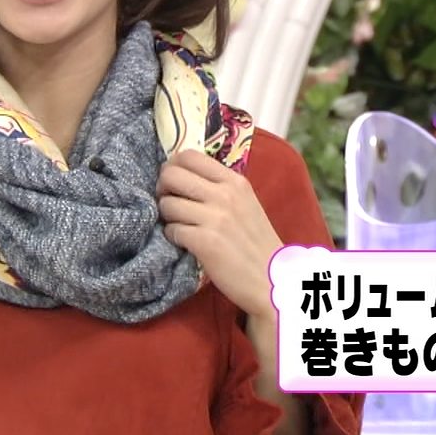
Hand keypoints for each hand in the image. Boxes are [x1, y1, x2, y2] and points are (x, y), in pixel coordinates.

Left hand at [157, 150, 282, 318]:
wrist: (272, 279)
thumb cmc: (256, 242)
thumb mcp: (245, 203)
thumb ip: (219, 187)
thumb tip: (182, 175)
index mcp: (235, 181)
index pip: (189, 156)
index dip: (173, 167)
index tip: (174, 183)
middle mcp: (225, 194)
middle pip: (171, 175)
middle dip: (163, 189)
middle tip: (170, 203)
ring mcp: (215, 218)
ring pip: (167, 204)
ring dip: (167, 217)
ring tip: (180, 226)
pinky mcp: (205, 242)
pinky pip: (171, 230)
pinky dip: (173, 237)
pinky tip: (185, 243)